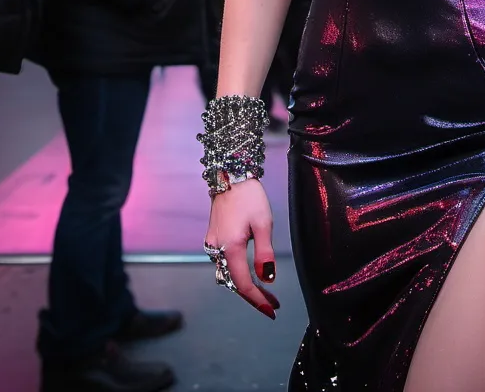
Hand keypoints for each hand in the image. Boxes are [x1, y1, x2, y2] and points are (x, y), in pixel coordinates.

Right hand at [205, 178, 280, 318]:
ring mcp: (212, 243)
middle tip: (271, 302)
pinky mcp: (213, 237)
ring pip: (226, 274)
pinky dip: (236, 272)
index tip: (272, 310)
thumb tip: (268, 278)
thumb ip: (265, 253)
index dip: (257, 300)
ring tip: (264, 290)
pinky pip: (223, 262)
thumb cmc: (249, 196)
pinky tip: (248, 271)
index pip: (243, 284)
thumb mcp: (264, 223)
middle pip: (233, 282)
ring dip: (243, 284)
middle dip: (252, 295)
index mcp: (230, 247)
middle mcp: (217, 248)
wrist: (230, 174)